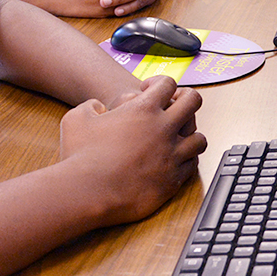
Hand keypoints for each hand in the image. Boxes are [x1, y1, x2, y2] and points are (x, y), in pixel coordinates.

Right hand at [58, 76, 205, 224]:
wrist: (88, 192)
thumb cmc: (80, 156)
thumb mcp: (76, 118)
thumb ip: (90, 106)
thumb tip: (98, 108)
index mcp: (143, 109)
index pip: (168, 83)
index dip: (160, 83)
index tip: (148, 91)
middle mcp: (164, 129)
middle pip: (193, 102)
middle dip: (186, 100)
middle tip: (175, 107)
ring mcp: (172, 155)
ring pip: (199, 138)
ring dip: (191, 134)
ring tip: (178, 138)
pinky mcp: (173, 180)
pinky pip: (192, 165)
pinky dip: (186, 161)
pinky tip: (173, 161)